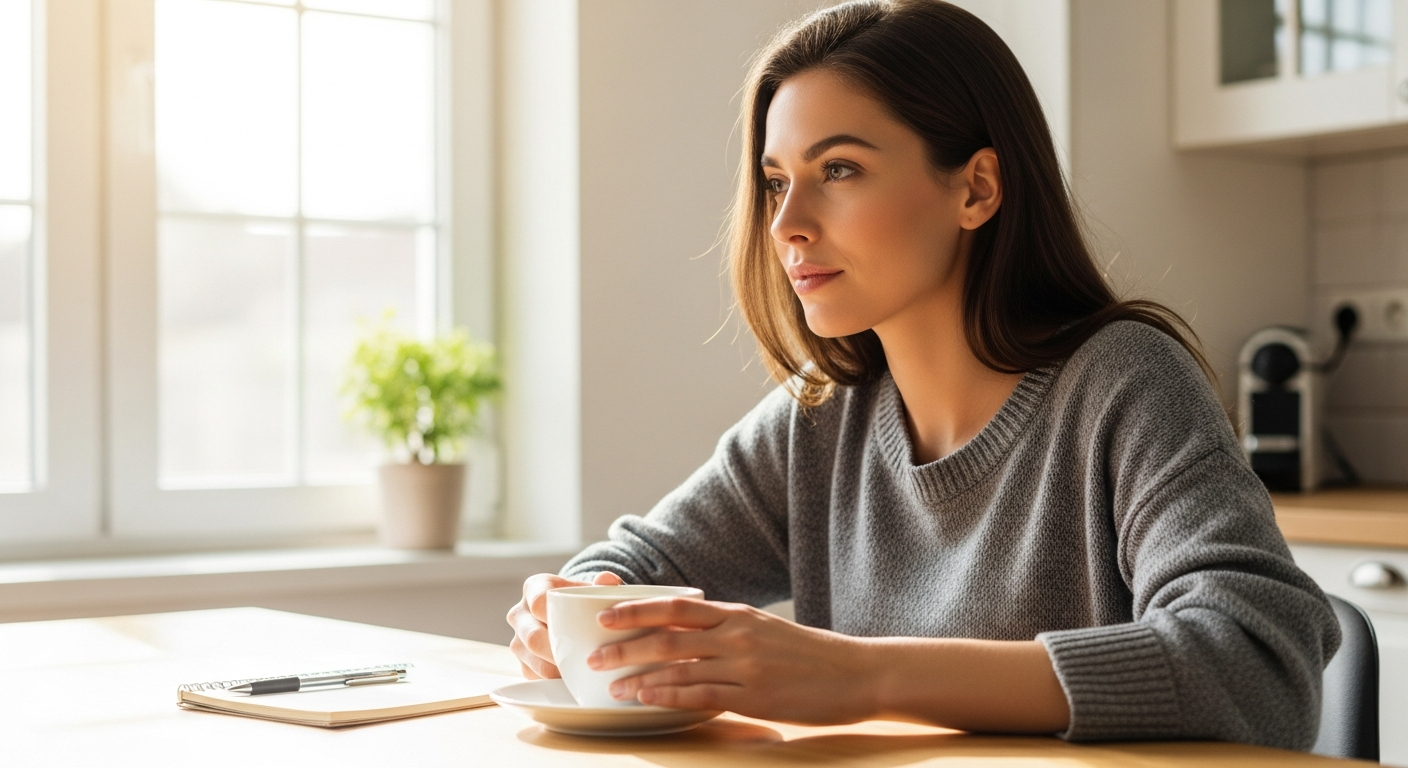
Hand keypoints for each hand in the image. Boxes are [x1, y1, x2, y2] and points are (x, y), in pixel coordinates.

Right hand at [507, 571, 624, 678]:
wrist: (573, 616)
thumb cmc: (584, 600)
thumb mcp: (594, 588)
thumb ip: (605, 583)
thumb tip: (608, 580)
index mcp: (534, 588)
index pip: (538, 602)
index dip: (555, 616)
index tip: (575, 627)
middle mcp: (520, 613)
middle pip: (533, 636)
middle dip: (559, 651)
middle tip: (584, 659)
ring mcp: (518, 639)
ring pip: (532, 659)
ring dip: (557, 669)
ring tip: (582, 671)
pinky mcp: (522, 662)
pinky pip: (534, 675)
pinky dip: (554, 679)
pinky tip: (573, 679)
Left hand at [586, 598, 877, 723]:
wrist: (857, 673)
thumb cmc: (809, 655)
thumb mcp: (764, 630)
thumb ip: (726, 630)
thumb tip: (685, 637)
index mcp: (736, 614)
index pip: (675, 605)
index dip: (636, 609)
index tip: (604, 615)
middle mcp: (736, 634)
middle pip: (667, 634)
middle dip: (624, 645)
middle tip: (593, 656)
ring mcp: (745, 666)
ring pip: (678, 665)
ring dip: (638, 675)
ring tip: (611, 684)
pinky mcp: (754, 697)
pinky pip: (701, 695)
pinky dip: (668, 696)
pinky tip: (647, 700)